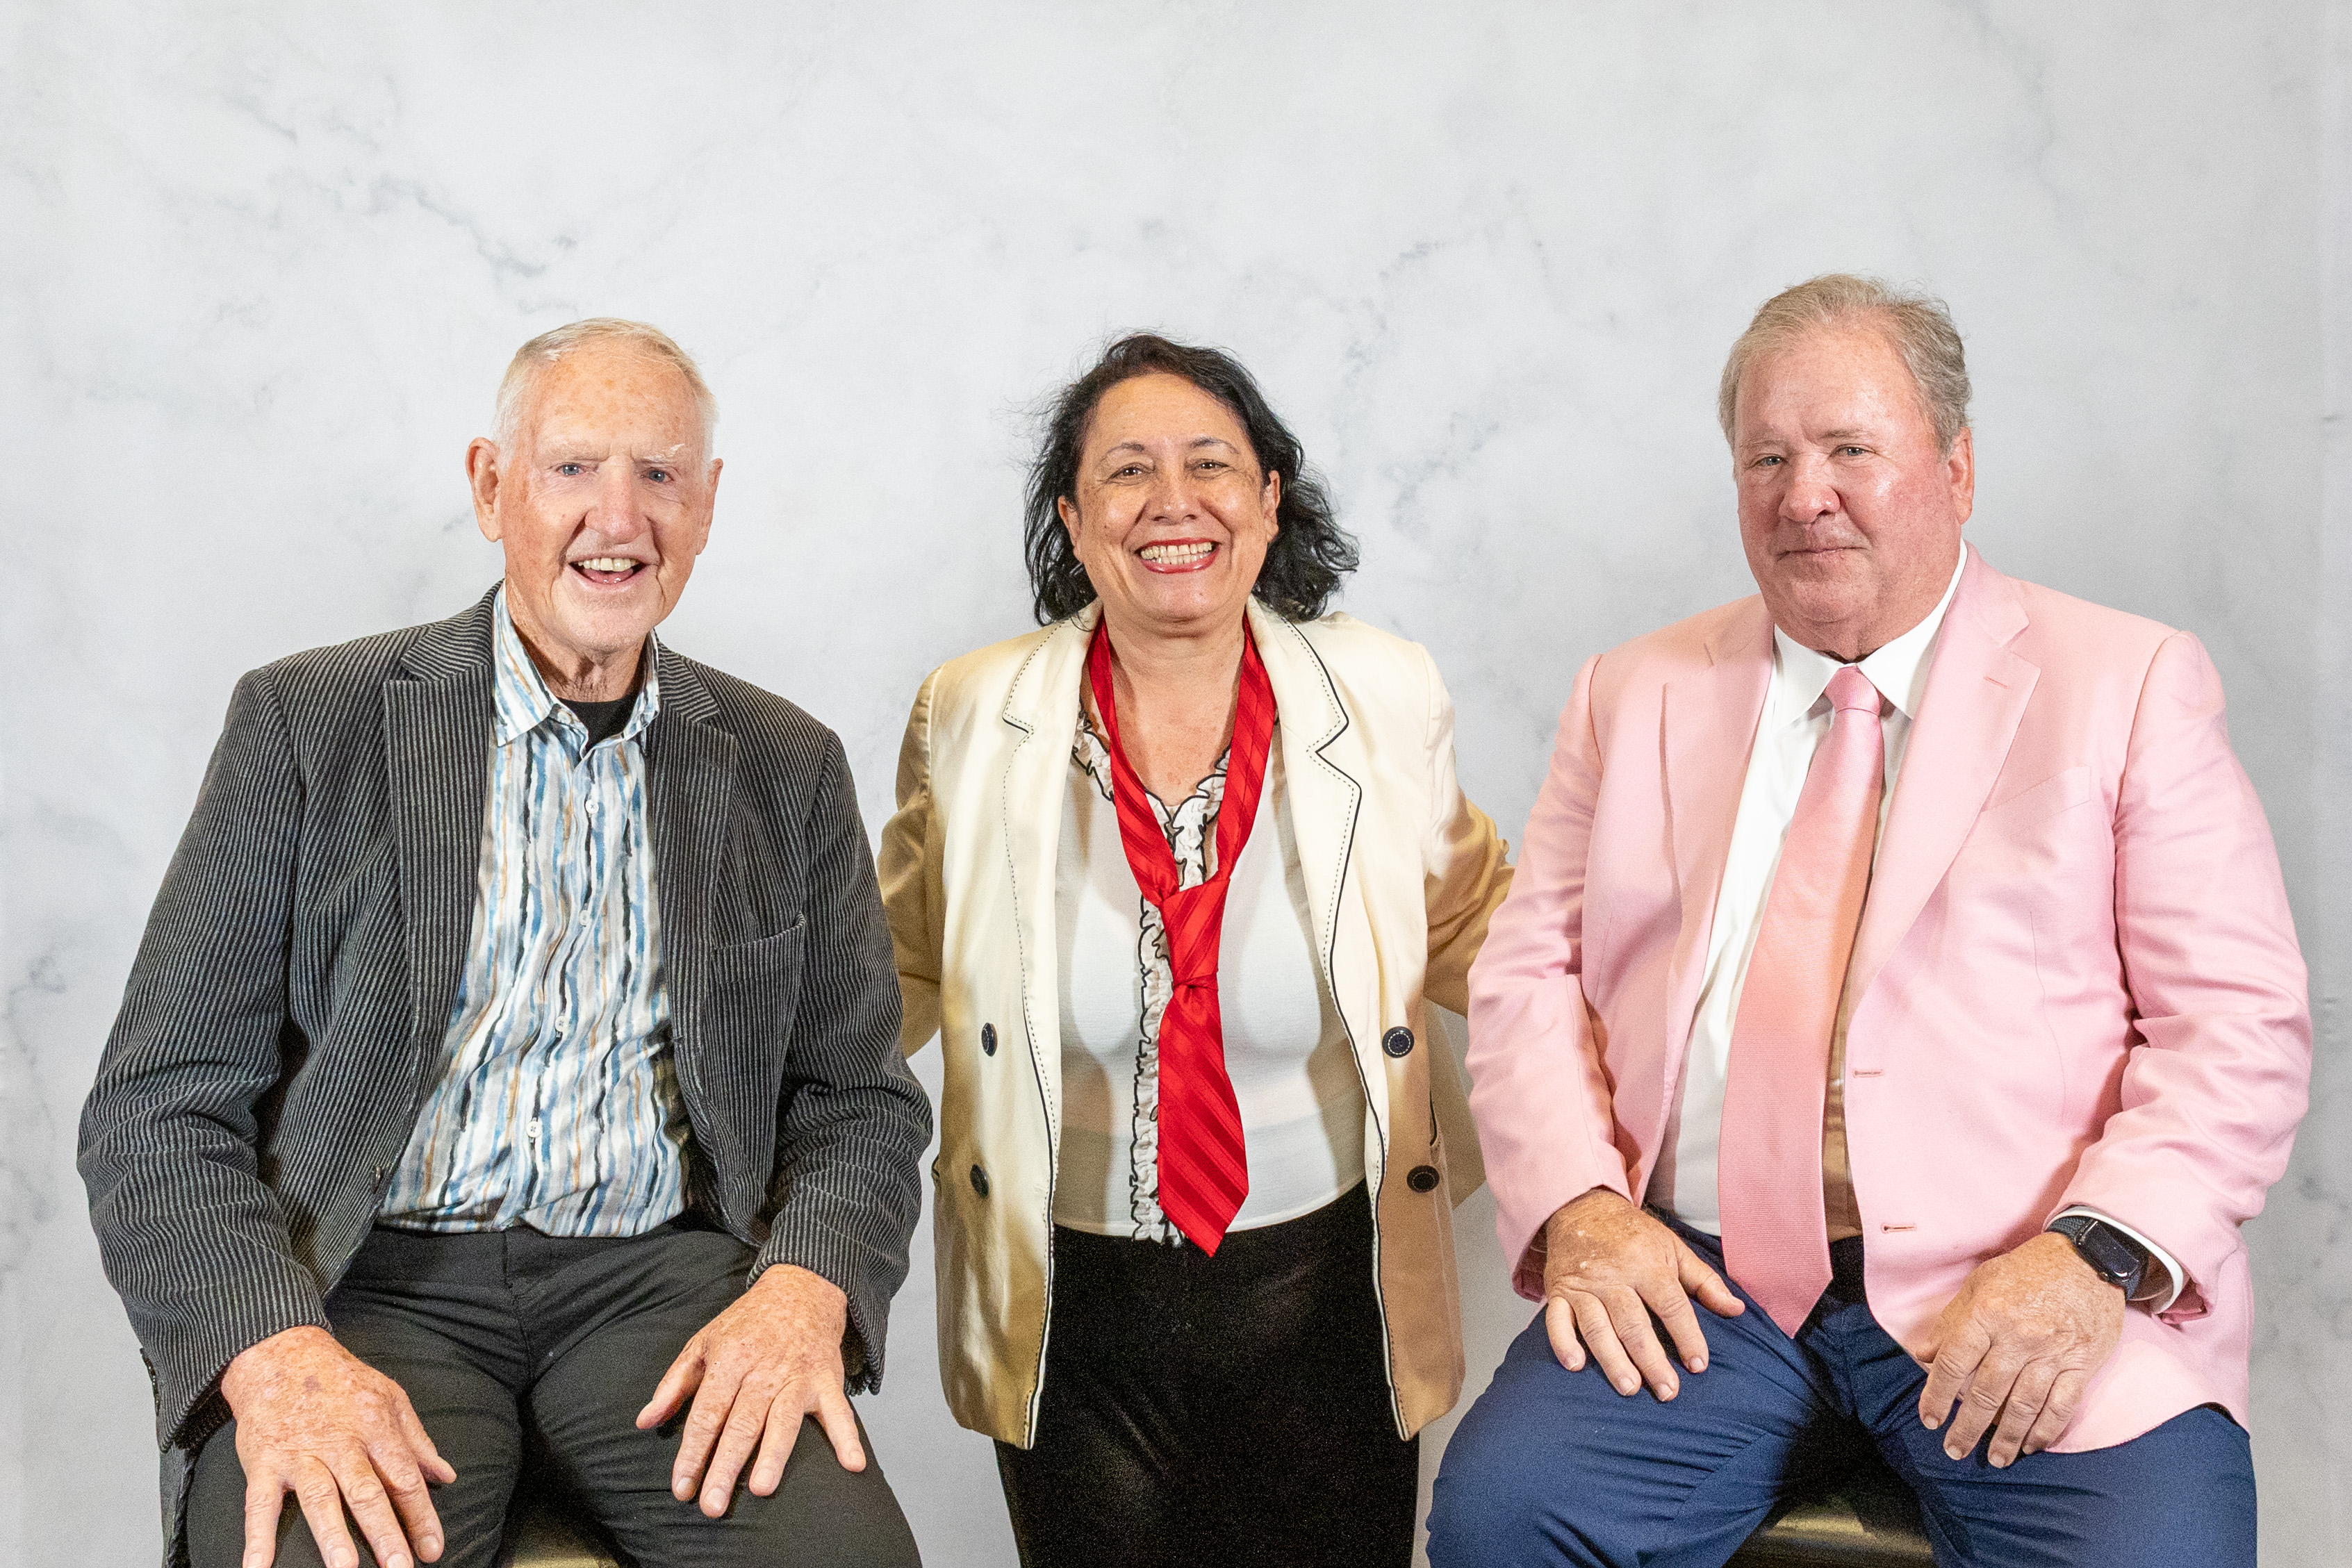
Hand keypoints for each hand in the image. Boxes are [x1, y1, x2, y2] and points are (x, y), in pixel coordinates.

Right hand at [218, 1325, 454, 1567]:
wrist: (280, 1353)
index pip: (404, 1478)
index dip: (421, 1516)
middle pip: (367, 1493)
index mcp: (376, 1427)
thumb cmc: (340, 1378)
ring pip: (320, 1499)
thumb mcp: (390, 1397)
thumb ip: (417, 1440)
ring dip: (333, 1538)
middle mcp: (340, 1442)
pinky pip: (259, 1504)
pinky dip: (257, 1538)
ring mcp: (300, 1453)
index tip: (432, 1549)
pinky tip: (258, 1567)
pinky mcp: (263, 1461)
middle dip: (386, 1534)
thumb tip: (445, 1475)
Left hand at [636, 1264, 863, 1516]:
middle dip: (725, 1466)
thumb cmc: (747, 1323)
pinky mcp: (827, 1380)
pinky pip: (840, 1412)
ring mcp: (797, 1377)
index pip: (707, 1413)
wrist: (801, 1288)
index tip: (681, 1488)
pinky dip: (847, 1437)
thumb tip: (644, 1421)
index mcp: (729, 1360)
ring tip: (760, 1488)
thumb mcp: (703, 1343)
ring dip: (773, 1455)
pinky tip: (853, 1465)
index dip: (692, 1452)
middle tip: (712, 1506)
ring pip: (783, 1420)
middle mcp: (763, 1371)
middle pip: (741, 1424)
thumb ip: (674, 1384)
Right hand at [1541, 1188, 1744, 1400]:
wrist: (1580, 1206)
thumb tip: (1737, 1310)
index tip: (1698, 1365)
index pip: (1670, 1304)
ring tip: (1630, 1388)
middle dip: (1651, 1359)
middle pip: (1633, 1322)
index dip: (1687, 1336)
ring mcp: (1583, 1285)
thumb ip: (1704, 1281)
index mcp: (1646, 1263)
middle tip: (1667, 1391)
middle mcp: (1613, 1275)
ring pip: (1597, 1326)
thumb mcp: (1673, 1247)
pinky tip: (1576, 1365)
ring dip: (1612, 1359)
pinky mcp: (1558, 1291)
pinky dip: (1563, 1342)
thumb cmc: (1633, 1234)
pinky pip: (1555, 1319)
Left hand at [1917, 1231, 2125, 1466]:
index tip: (1929, 1419)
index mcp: (1987, 1315)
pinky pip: (2061, 1405)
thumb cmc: (2028, 1268)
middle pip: (1986, 1393)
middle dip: (1967, 1427)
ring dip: (2006, 1438)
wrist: (2089, 1258)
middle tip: (1955, 1451)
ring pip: (2023, 1406)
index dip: (1937, 1395)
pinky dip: (2045, 1430)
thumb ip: (1952, 1320)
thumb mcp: (1980, 1282)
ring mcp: (2053, 1353)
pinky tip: (2032, 1445)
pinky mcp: (2082, 1364)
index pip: (1955, 1363)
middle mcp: (2018, 1338)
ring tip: (1994, 1459)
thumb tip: (1925, 1355)